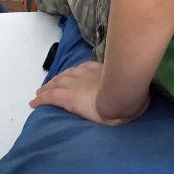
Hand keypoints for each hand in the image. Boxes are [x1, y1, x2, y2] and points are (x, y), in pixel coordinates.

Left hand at [29, 60, 149, 125]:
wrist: (120, 94)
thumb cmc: (128, 91)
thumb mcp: (128, 84)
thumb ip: (127, 84)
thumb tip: (139, 92)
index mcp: (99, 70)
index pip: (83, 69)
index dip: (74, 73)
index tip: (69, 76)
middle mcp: (85, 73)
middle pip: (67, 75)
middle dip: (58, 79)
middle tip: (50, 85)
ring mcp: (75, 84)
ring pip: (56, 84)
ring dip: (48, 88)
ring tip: (41, 93)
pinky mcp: (67, 97)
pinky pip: (50, 97)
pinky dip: (40, 99)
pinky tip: (34, 103)